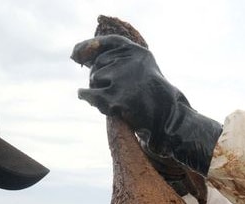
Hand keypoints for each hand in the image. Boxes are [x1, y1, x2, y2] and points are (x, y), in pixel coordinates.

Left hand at [71, 35, 185, 143]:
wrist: (167, 120)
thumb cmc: (151, 97)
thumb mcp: (141, 71)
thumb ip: (118, 60)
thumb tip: (78, 56)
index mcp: (139, 53)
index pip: (109, 42)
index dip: (90, 46)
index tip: (77, 54)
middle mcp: (131, 62)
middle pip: (99, 64)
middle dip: (100, 77)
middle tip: (115, 91)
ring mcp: (123, 80)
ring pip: (94, 79)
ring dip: (98, 89)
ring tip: (116, 100)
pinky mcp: (116, 98)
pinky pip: (90, 94)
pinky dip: (86, 96)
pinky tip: (88, 98)